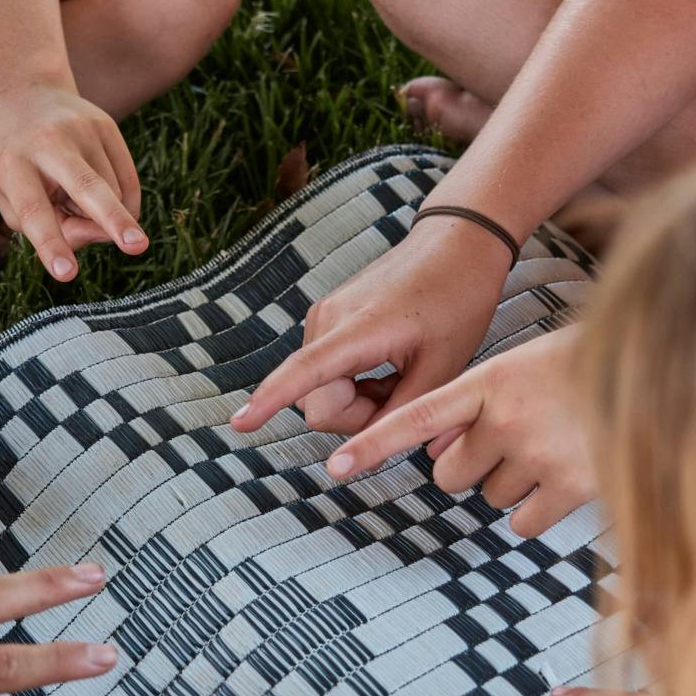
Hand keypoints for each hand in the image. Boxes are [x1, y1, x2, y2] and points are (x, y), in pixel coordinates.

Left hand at [0, 82, 145, 281]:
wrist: (22, 89)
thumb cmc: (8, 154)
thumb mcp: (4, 190)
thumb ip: (39, 223)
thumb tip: (100, 234)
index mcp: (12, 163)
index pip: (34, 211)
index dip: (51, 244)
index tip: (66, 273)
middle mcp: (50, 143)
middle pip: (87, 187)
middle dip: (112, 219)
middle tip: (136, 247)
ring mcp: (83, 130)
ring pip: (111, 196)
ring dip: (98, 215)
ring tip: (68, 193)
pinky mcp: (107, 126)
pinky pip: (128, 182)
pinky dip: (120, 204)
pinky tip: (101, 200)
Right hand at [232, 215, 511, 438]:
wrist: (455, 246)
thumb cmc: (457, 301)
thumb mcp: (445, 365)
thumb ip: (407, 412)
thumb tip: (374, 449)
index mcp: (358, 328)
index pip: (304, 372)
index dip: (270, 401)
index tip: (238, 423)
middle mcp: (327, 320)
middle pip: (317, 403)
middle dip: (356, 416)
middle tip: (403, 393)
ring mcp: (322, 317)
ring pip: (321, 392)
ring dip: (358, 400)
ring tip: (401, 373)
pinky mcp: (326, 319)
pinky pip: (326, 374)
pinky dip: (355, 383)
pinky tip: (389, 366)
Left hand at [325, 331, 591, 537]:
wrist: (659, 372)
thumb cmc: (584, 367)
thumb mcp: (524, 365)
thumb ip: (479, 401)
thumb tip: (439, 450)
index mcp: (491, 379)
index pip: (416, 416)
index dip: (373, 444)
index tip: (333, 467)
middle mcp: (507, 419)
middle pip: (447, 473)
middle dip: (467, 465)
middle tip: (506, 443)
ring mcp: (538, 455)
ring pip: (487, 496)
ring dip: (508, 483)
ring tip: (548, 447)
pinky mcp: (570, 488)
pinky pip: (521, 522)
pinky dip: (533, 511)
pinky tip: (560, 478)